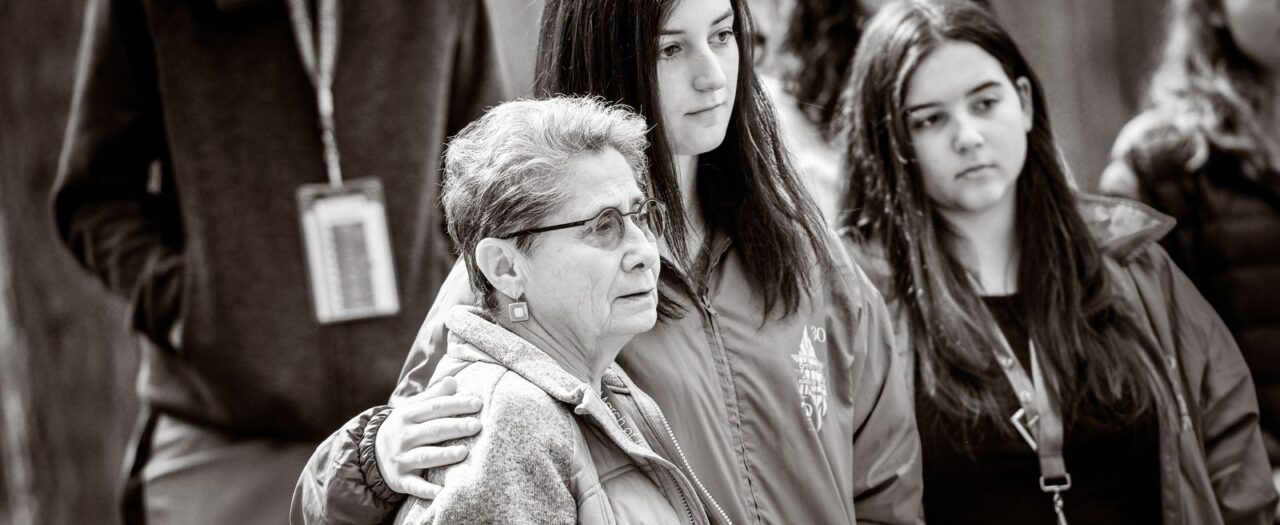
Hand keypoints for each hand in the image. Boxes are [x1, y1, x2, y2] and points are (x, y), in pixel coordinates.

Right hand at [374, 376, 482, 499]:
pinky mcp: (400, 480)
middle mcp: (403, 436)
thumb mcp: (412, 409)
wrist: (370, 453)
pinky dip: (427, 490)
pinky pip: (414, 486)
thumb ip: (433, 396)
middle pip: (432, 431)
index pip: (435, 407)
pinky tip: (442, 492)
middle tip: (477, 426)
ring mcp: (401, 459)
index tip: (478, 403)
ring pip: (424, 457)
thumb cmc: (404, 427)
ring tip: (464, 452)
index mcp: (407, 415)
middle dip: (455, 427)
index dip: (456, 404)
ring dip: (444, 455)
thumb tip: (452, 381)